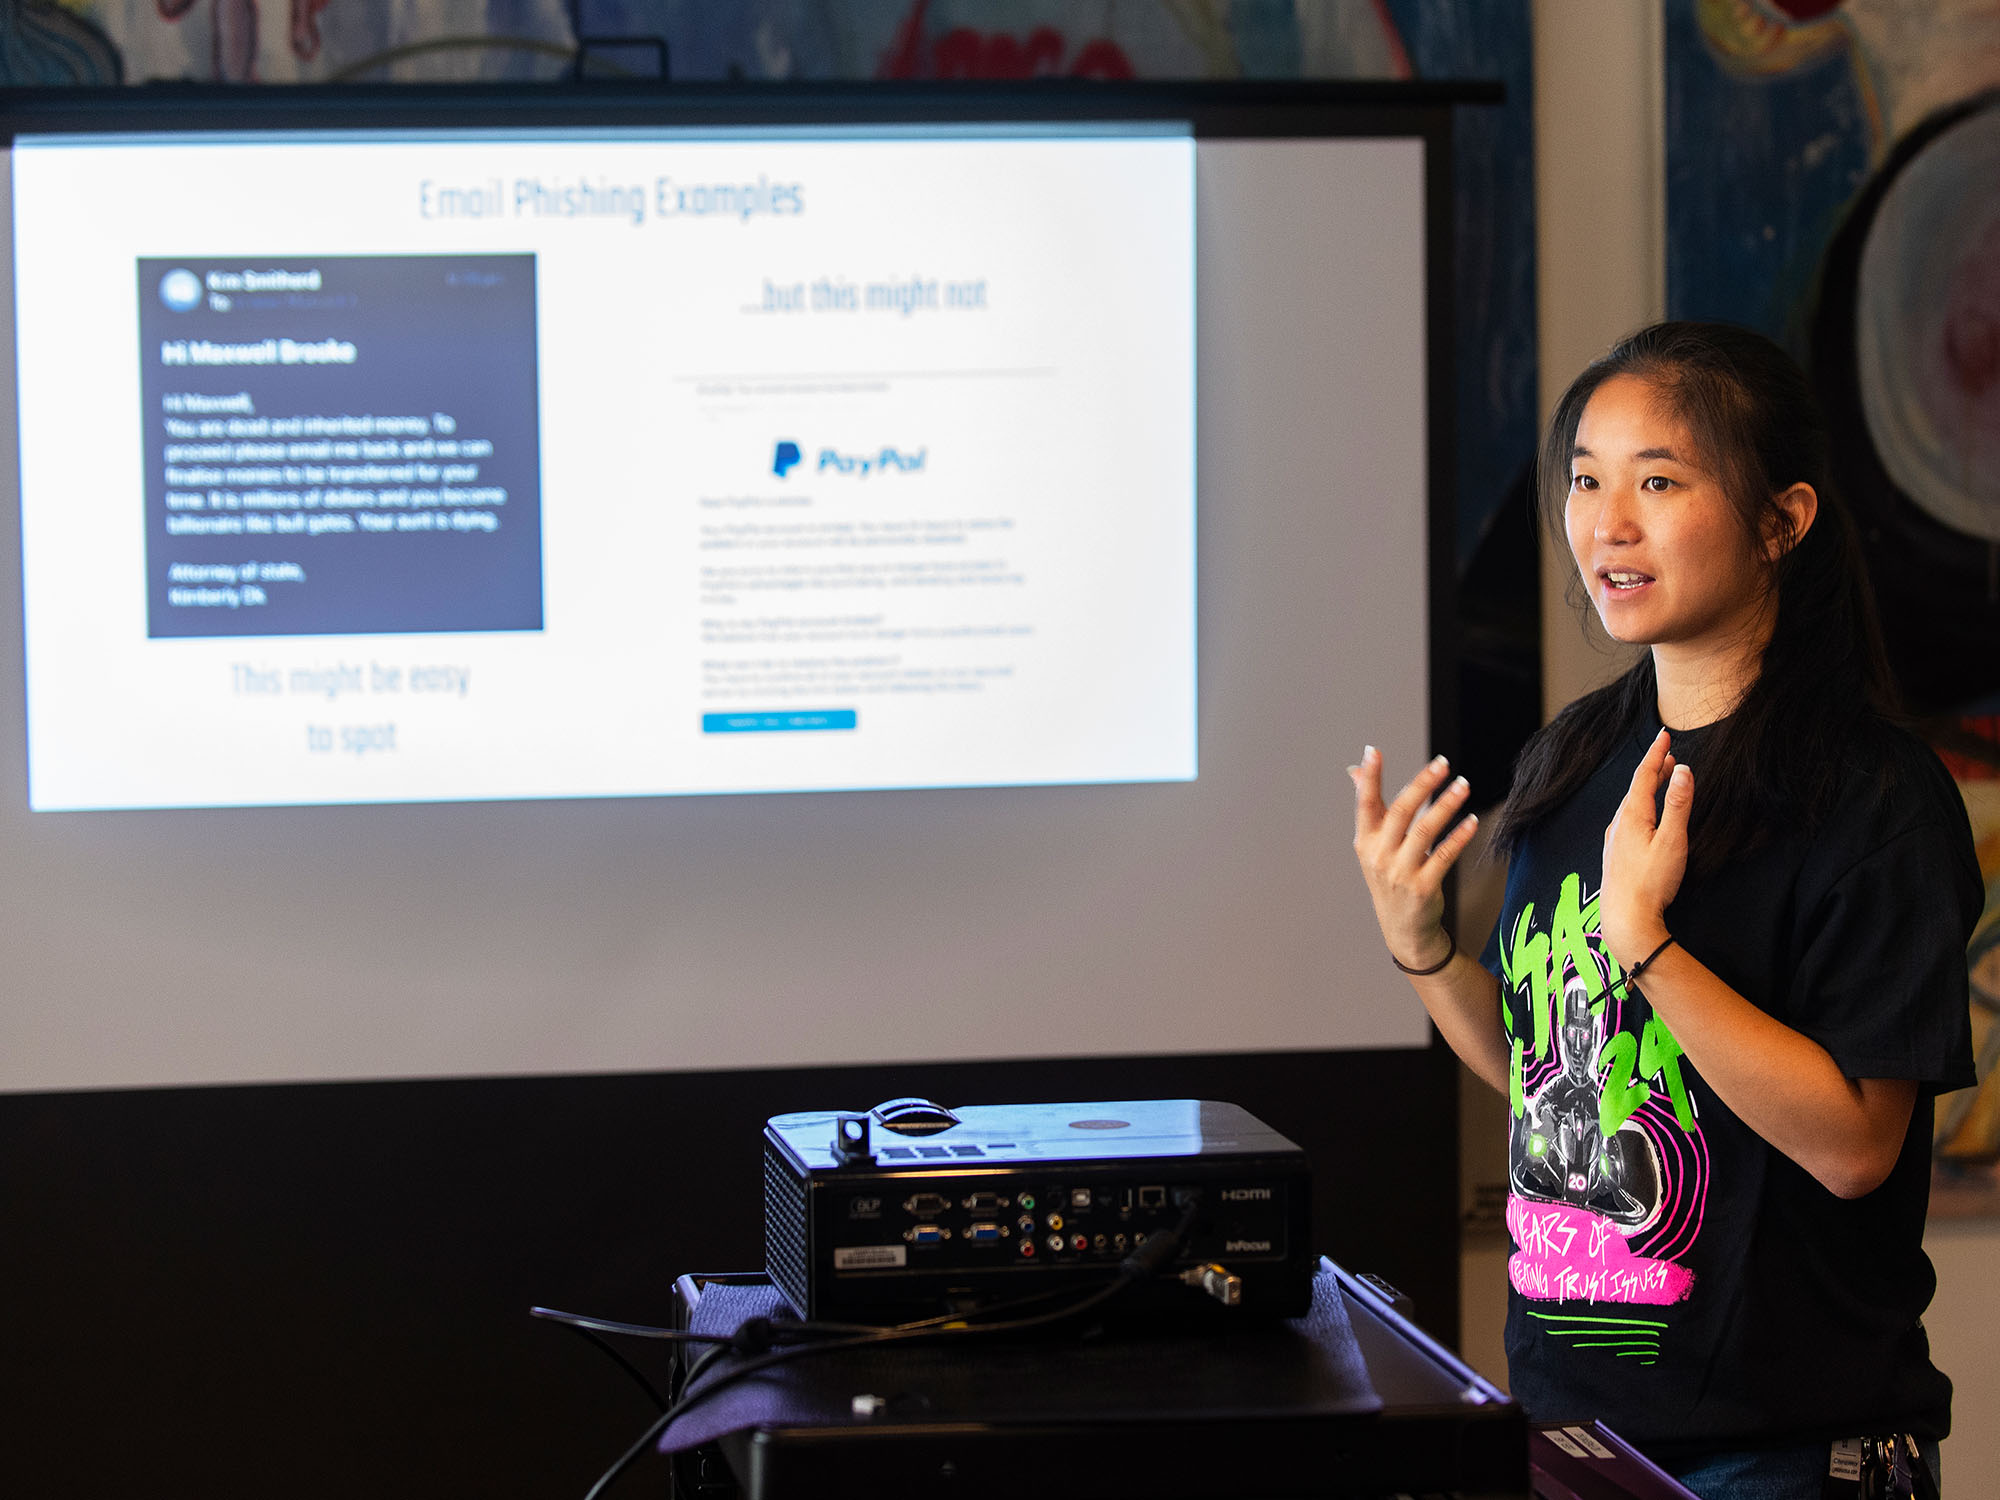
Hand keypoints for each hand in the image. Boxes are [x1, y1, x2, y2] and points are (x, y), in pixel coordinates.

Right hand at [1350, 746, 1477, 970]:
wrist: (1403, 930)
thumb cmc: (1390, 880)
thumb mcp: (1372, 846)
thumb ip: (1369, 808)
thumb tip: (1354, 770)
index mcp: (1365, 841)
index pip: (1365, 803)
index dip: (1369, 777)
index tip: (1373, 751)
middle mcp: (1379, 856)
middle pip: (1400, 813)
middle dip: (1422, 784)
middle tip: (1442, 763)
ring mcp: (1400, 873)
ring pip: (1424, 831)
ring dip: (1446, 805)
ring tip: (1463, 785)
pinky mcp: (1423, 888)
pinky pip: (1444, 856)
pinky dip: (1459, 836)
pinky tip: (1472, 820)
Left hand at [1599, 728, 1692, 968]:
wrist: (1625, 918)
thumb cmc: (1651, 882)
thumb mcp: (1673, 841)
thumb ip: (1678, 804)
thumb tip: (1683, 769)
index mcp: (1632, 815)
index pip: (1644, 775)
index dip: (1655, 754)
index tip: (1664, 735)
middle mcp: (1619, 824)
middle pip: (1636, 788)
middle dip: (1653, 767)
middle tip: (1666, 751)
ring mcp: (1615, 840)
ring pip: (1631, 804)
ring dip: (1647, 787)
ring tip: (1661, 776)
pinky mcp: (1616, 854)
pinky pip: (1628, 819)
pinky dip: (1640, 806)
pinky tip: (1643, 814)